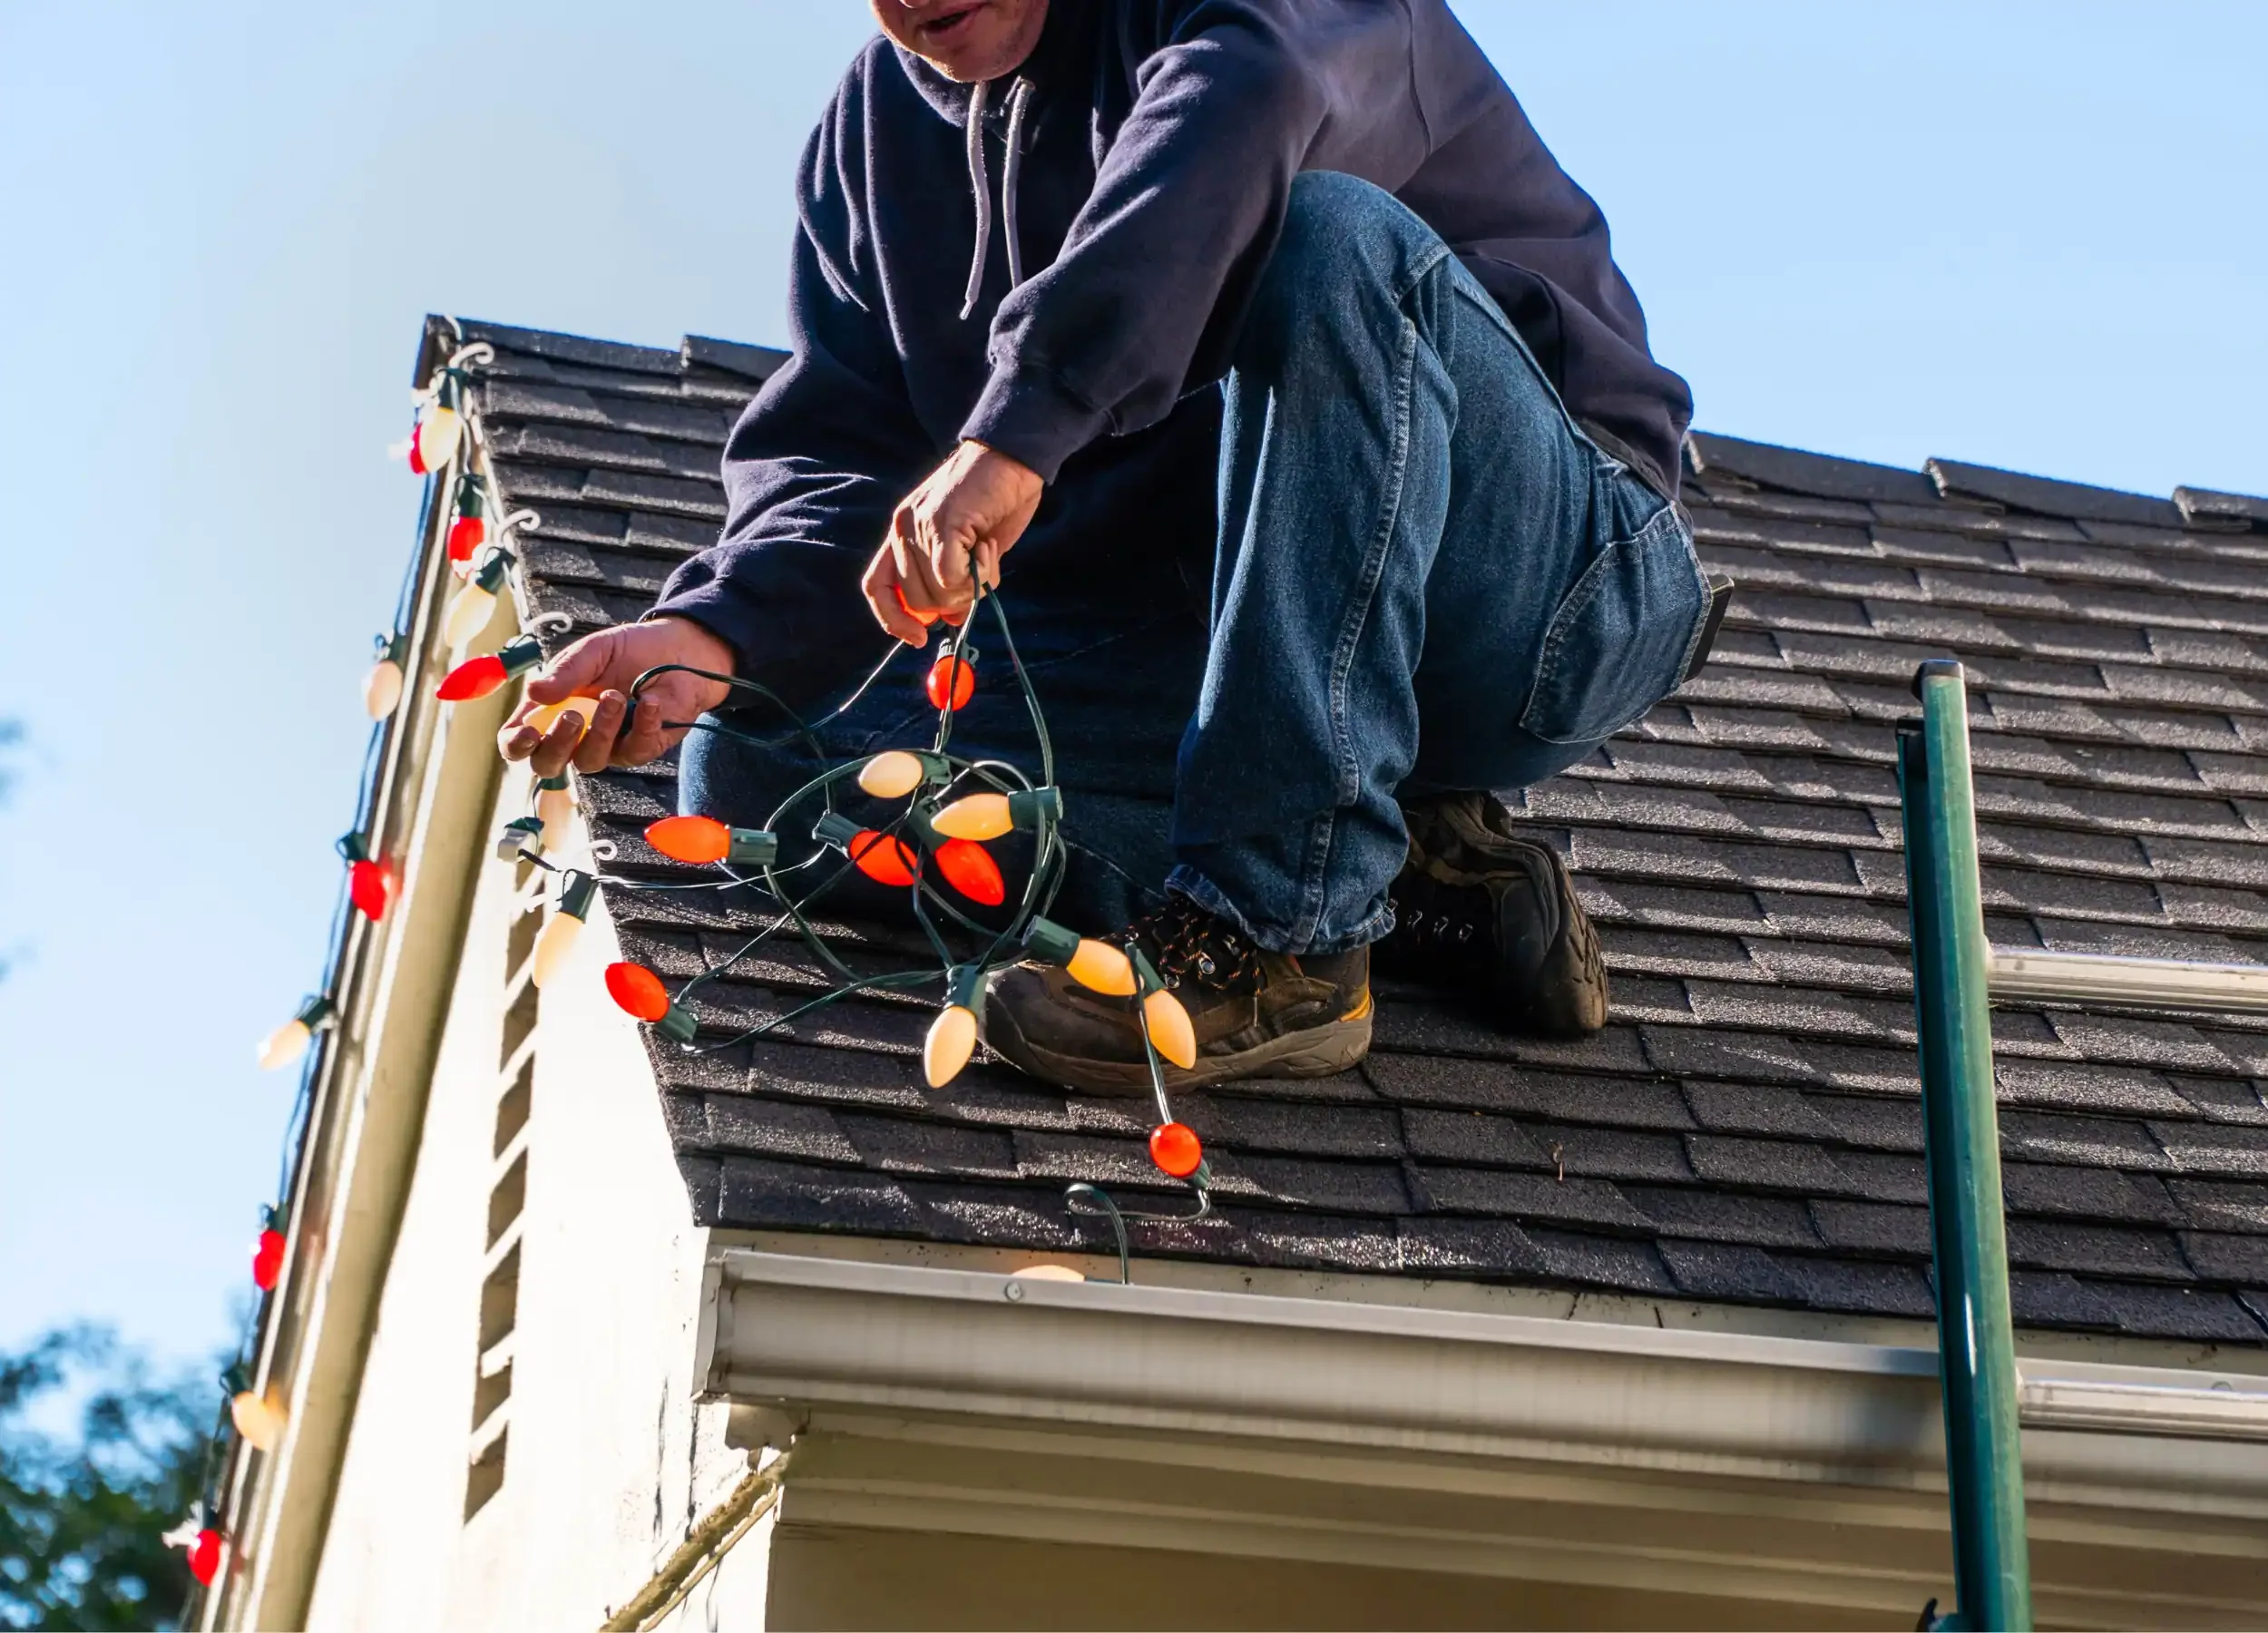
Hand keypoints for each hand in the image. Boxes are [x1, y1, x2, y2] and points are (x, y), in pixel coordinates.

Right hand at [496, 617, 735, 773]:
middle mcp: (573, 737)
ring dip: (601, 729)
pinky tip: (649, 702)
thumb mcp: (593, 652)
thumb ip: (565, 672)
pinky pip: (635, 751)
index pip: (518, 742)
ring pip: (590, 760)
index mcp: (550, 711)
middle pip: (547, 765)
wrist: (678, 651)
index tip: (527, 731)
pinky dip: (642, 725)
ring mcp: (607, 747)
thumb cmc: (627, 652)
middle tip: (573, 715)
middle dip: (556, 744)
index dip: (515, 744)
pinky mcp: (640, 749)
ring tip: (615, 696)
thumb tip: (534, 692)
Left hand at [863, 440, 1042, 643]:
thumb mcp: (968, 547)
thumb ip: (954, 579)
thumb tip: (952, 620)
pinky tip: (988, 548)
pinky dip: (977, 574)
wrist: (1011, 454)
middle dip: (953, 602)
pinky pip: (951, 577)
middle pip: (915, 600)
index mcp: (902, 532)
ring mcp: (919, 526)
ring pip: (935, 593)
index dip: (892, 619)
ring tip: (987, 552)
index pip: (876, 587)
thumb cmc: (995, 499)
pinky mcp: (942, 524)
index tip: (918, 637)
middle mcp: (902, 529)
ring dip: (970, 587)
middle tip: (980, 577)